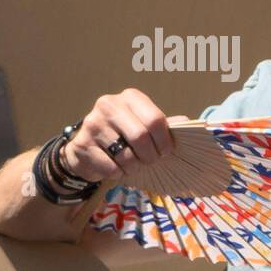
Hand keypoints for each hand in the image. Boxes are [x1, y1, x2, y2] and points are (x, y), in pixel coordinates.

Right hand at [61, 89, 182, 183]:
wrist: (87, 147)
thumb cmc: (124, 135)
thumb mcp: (144, 125)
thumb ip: (164, 125)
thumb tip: (188, 123)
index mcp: (130, 98)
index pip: (155, 120)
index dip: (165, 141)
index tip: (166, 151)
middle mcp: (109, 105)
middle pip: (141, 137)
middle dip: (151, 156)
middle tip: (151, 161)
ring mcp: (93, 124)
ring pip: (126, 155)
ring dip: (135, 167)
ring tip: (133, 165)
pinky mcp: (82, 144)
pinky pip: (110, 167)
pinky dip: (118, 173)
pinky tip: (116, 167)